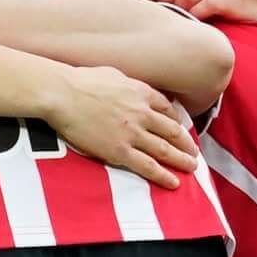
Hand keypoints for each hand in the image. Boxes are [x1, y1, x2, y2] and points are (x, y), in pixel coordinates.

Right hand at [42, 66, 201, 186]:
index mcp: (141, 93)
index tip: (182, 129)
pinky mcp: (119, 151)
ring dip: (181, 160)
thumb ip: (128, 85)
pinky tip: (173, 182)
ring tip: (191, 168)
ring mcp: (132, 133)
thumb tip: (132, 89)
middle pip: (172, 131)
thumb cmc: (81, 81)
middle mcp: (142, 113)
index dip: (178, 121)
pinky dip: (163, 175)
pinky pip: (147, 166)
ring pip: (165, 150)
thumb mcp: (114, 74)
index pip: (168, 109)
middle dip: (186, 144)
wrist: (62, 94)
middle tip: (194, 153)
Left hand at [161, 0, 256, 25]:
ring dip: (179, 11)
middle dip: (166, 3)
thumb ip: (199, 1)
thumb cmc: (247, 8)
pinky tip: (198, 29)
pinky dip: (197, 16)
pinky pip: (205, 5)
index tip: (161, 14)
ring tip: (181, 27)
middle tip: (168, 22)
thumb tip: (174, 17)